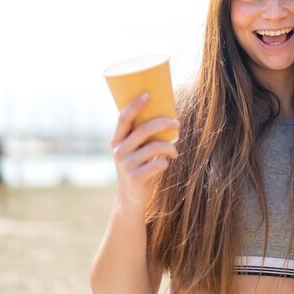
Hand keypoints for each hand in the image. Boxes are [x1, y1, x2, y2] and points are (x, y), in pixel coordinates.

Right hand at [110, 93, 179, 211]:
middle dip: (163, 123)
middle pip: (143, 129)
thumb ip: (141, 136)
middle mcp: (118, 151)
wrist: (130, 198)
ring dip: (169, 147)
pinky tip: (165, 164)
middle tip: (177, 123)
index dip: (135, 105)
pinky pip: (157, 164)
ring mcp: (125, 165)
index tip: (148, 94)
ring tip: (175, 151)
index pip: (123, 118)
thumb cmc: (137, 167)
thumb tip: (164, 114)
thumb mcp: (134, 150)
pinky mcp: (135, 178)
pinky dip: (165, 162)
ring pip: (154, 147)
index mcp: (116, 140)